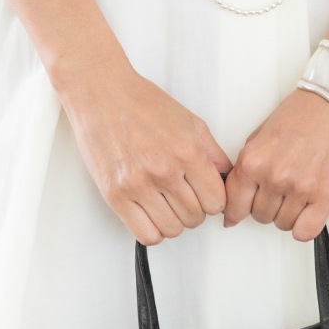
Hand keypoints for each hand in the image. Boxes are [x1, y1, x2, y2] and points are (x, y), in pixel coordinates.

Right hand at [59, 60, 232, 244]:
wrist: (102, 94)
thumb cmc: (143, 104)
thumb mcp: (191, 122)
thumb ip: (212, 154)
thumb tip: (226, 179)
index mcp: (189, 152)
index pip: (216, 202)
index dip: (213, 201)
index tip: (204, 195)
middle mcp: (165, 170)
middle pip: (195, 217)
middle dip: (194, 211)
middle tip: (183, 197)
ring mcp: (139, 185)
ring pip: (172, 229)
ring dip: (173, 221)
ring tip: (166, 204)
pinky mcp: (115, 195)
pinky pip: (146, 235)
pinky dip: (153, 231)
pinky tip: (151, 214)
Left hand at [222, 88, 328, 241]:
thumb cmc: (302, 113)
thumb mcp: (260, 136)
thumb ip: (245, 170)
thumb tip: (233, 203)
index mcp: (253, 160)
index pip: (234, 205)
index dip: (237, 210)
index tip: (241, 211)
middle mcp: (274, 176)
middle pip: (259, 216)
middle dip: (265, 206)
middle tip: (278, 189)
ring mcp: (300, 188)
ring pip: (282, 224)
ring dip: (287, 214)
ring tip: (296, 192)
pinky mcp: (326, 196)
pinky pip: (305, 231)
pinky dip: (304, 226)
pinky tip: (307, 211)